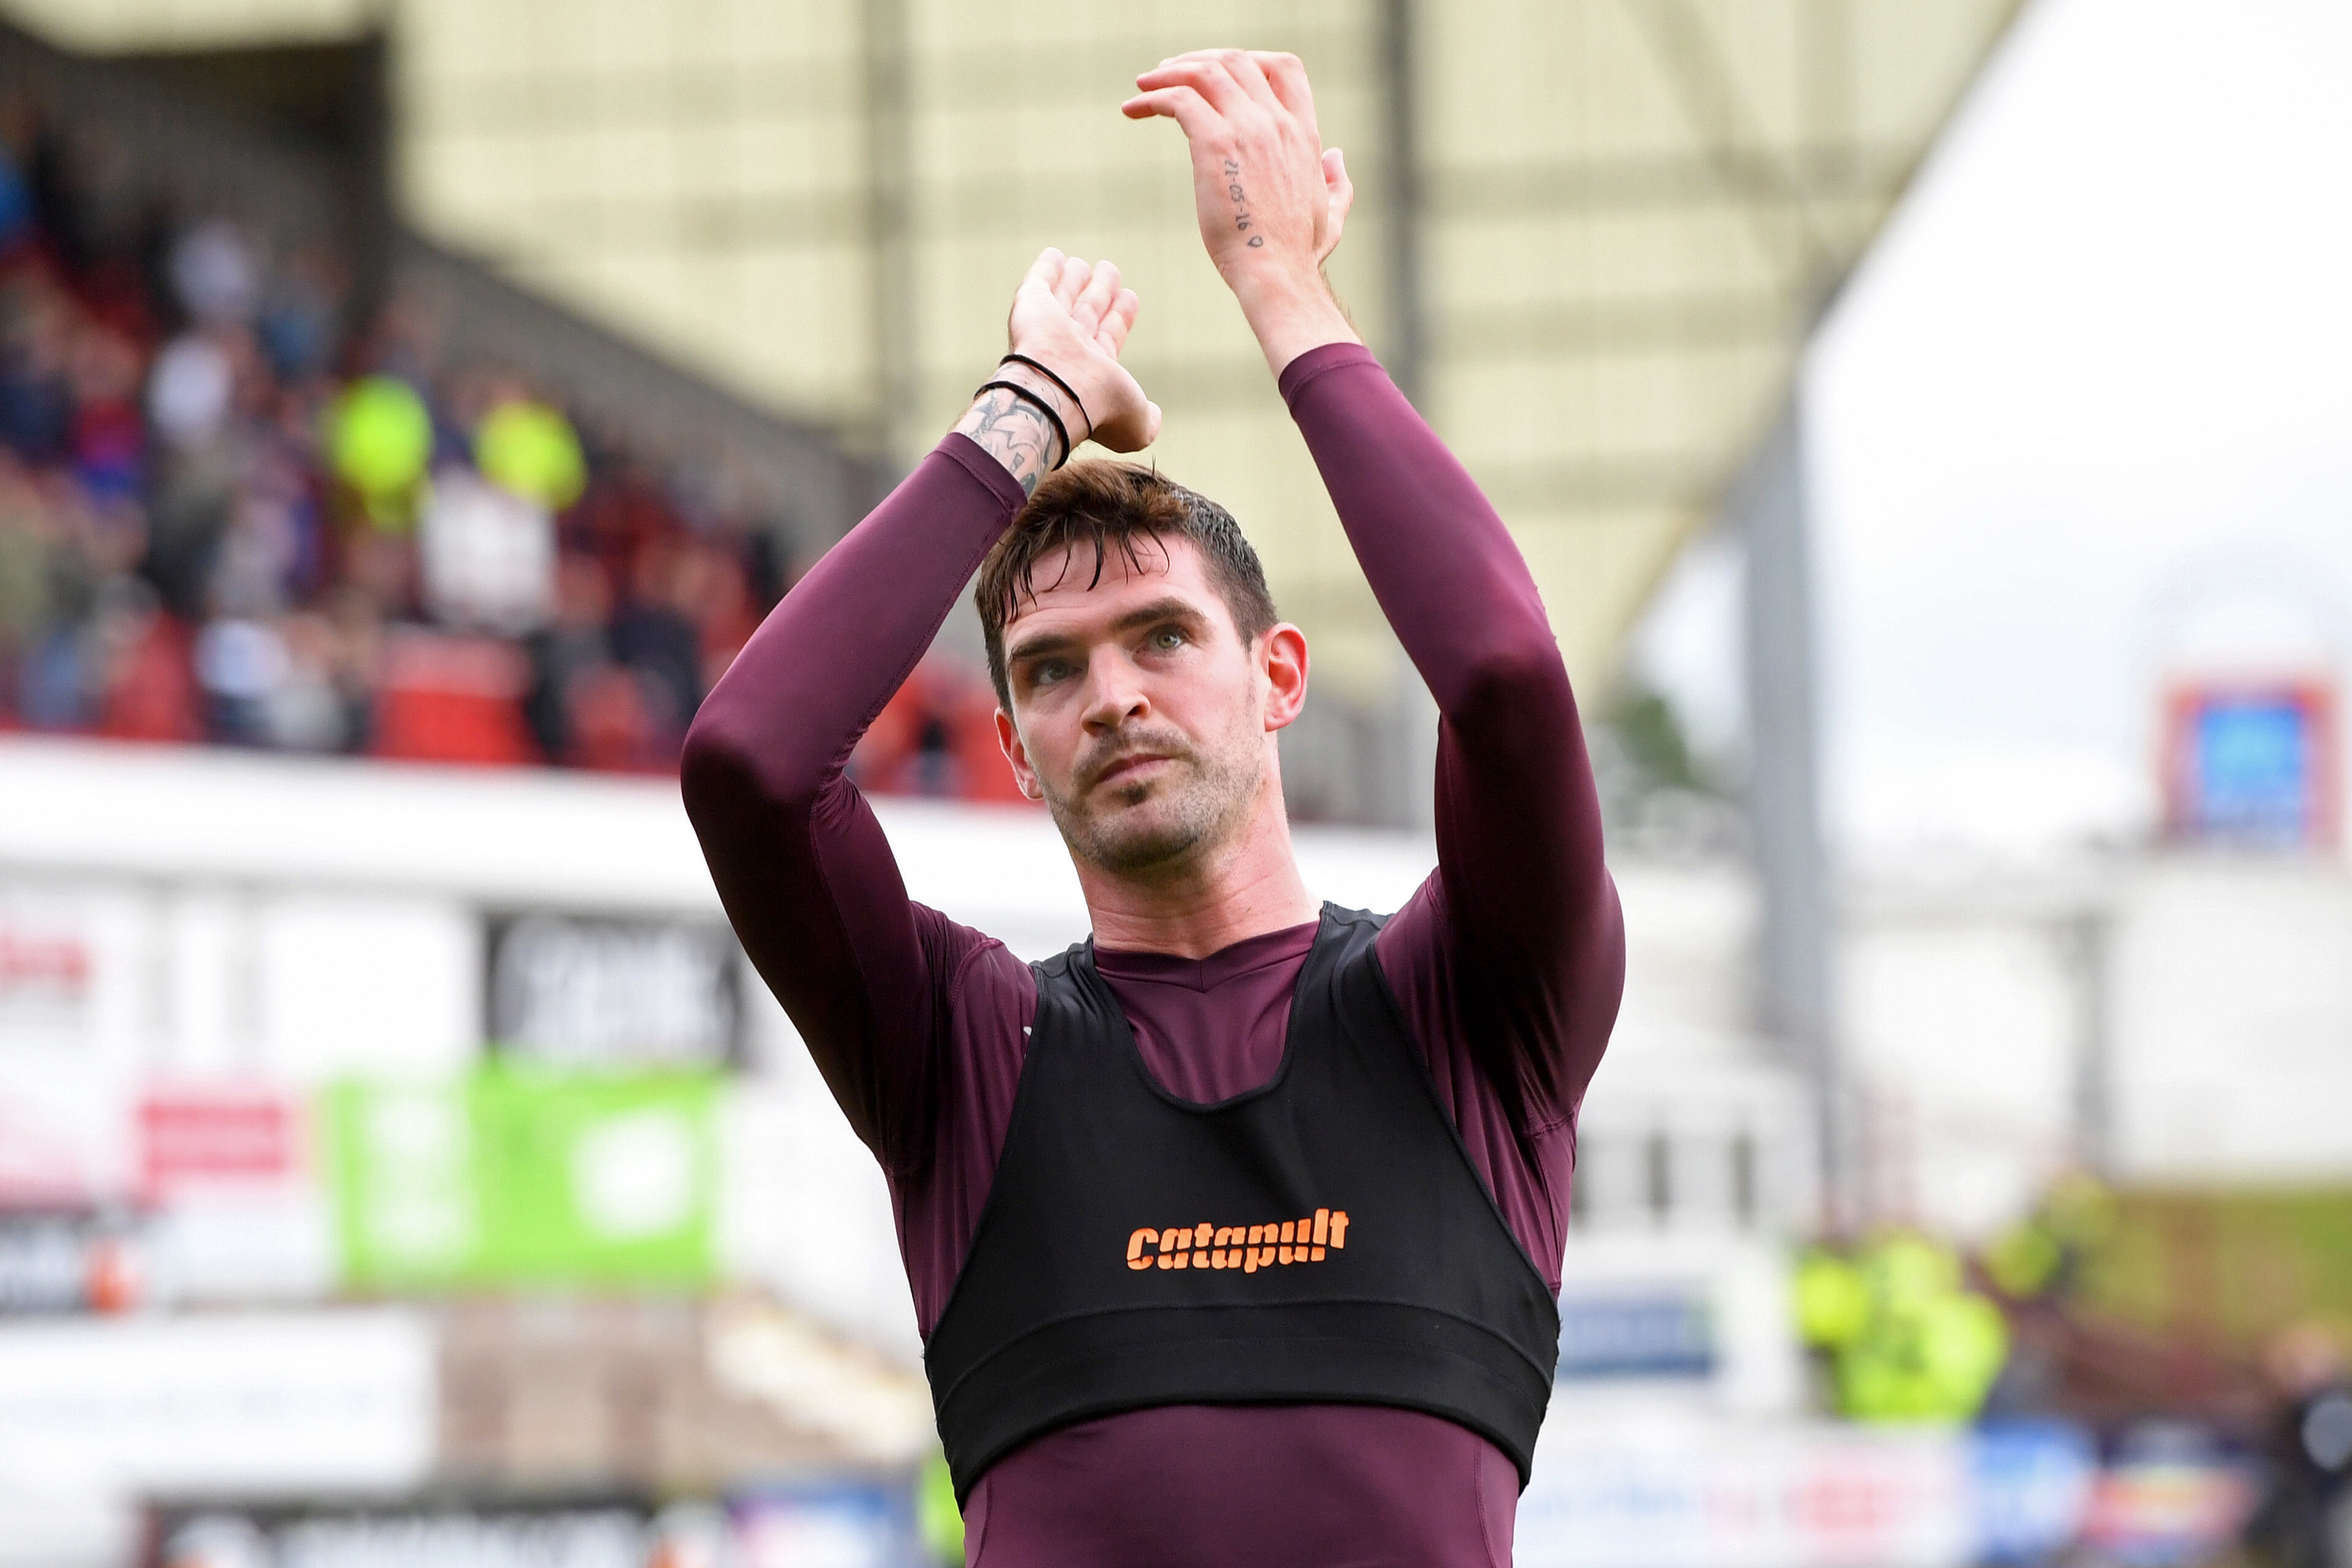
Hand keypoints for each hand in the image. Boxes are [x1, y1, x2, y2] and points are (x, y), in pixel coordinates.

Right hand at [1004, 247, 1159, 451]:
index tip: (1129, 297)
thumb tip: (1153, 416)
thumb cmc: (1098, 410)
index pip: (1108, 336)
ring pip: (1064, 297)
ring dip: (1074, 279)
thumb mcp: (1136, 423)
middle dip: (1099, 293)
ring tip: (1083, 264)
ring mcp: (1049, 328)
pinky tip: (1054, 255)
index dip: (1119, 318)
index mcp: (1093, 372)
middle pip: (1087, 313)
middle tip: (1109, 271)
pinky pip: (1039, 282)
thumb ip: (1147, 420)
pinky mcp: (1030, 306)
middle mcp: (1070, 349)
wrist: (1058, 395)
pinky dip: (1046, 268)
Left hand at [1123, 49, 1358, 370]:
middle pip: (1236, 60)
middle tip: (1168, 75)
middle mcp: (1277, 122)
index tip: (1218, 74)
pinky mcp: (1215, 144)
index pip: (1283, 68)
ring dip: (1169, 72)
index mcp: (1303, 134)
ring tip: (1143, 86)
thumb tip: (1337, 157)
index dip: (1248, 59)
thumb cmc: (1298, 257)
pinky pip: (1179, 99)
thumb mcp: (1331, 215)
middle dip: (1198, 59)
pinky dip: (1153, 97)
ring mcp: (1248, 129)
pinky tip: (1133, 110)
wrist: (1278, 276)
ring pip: (1205, 70)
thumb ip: (1337, 184)